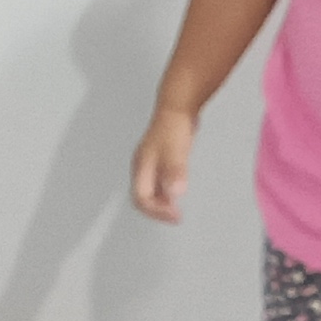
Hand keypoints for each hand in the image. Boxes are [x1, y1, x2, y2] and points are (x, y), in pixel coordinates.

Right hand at [131, 108, 195, 222]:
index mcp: (141, 167)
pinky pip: (157, 182)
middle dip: (157, 210)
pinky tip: (176, 191)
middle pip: (142, 198)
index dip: (157, 211)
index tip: (175, 216)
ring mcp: (149, 163)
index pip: (142, 199)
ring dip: (161, 202)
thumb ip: (175, 173)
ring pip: (149, 190)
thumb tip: (175, 193)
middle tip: (175, 217)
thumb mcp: (176, 151)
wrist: (178, 104)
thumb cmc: (174, 125)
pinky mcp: (159, 158)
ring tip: (176, 209)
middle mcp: (142, 167)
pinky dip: (165, 192)